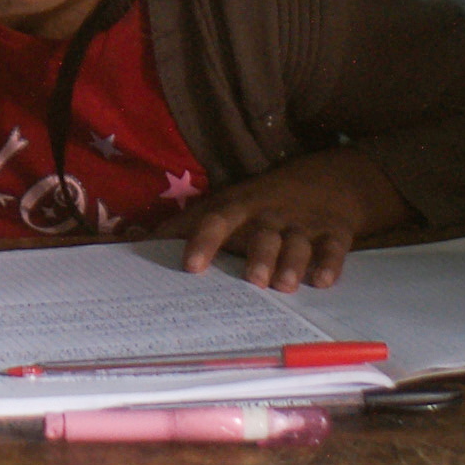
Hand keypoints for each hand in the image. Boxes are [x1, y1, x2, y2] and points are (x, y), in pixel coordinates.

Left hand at [175, 149, 410, 289]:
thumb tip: (130, 240)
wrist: (329, 180)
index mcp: (240, 207)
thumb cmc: (260, 202)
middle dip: (258, 255)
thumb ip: (181, 226)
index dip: (203, 241)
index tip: (191, 267)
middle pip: (263, 234)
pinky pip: (334, 248)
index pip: (217, 220)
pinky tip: (324, 281)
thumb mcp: (223, 205)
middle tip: (253, 280)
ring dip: (292, 263)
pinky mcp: (334, 233)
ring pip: (298, 243)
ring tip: (285, 285)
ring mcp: (304, 224)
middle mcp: (270, 215)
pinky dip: (331, 263)